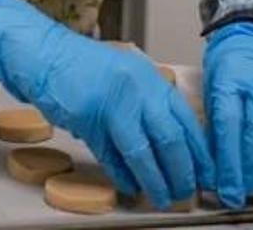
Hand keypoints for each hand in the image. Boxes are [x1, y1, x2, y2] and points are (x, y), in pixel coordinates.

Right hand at [0, 0, 213, 207]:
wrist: (45, 54)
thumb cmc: (84, 67)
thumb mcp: (126, 78)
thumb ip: (148, 104)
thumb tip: (173, 145)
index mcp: (150, 79)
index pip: (186, 120)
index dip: (199, 152)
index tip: (206, 173)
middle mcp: (136, 89)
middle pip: (169, 139)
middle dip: (182, 172)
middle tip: (186, 191)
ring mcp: (112, 103)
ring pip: (142, 152)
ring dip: (154, 180)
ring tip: (162, 197)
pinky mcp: (88, 118)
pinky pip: (111, 155)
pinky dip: (123, 175)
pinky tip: (131, 186)